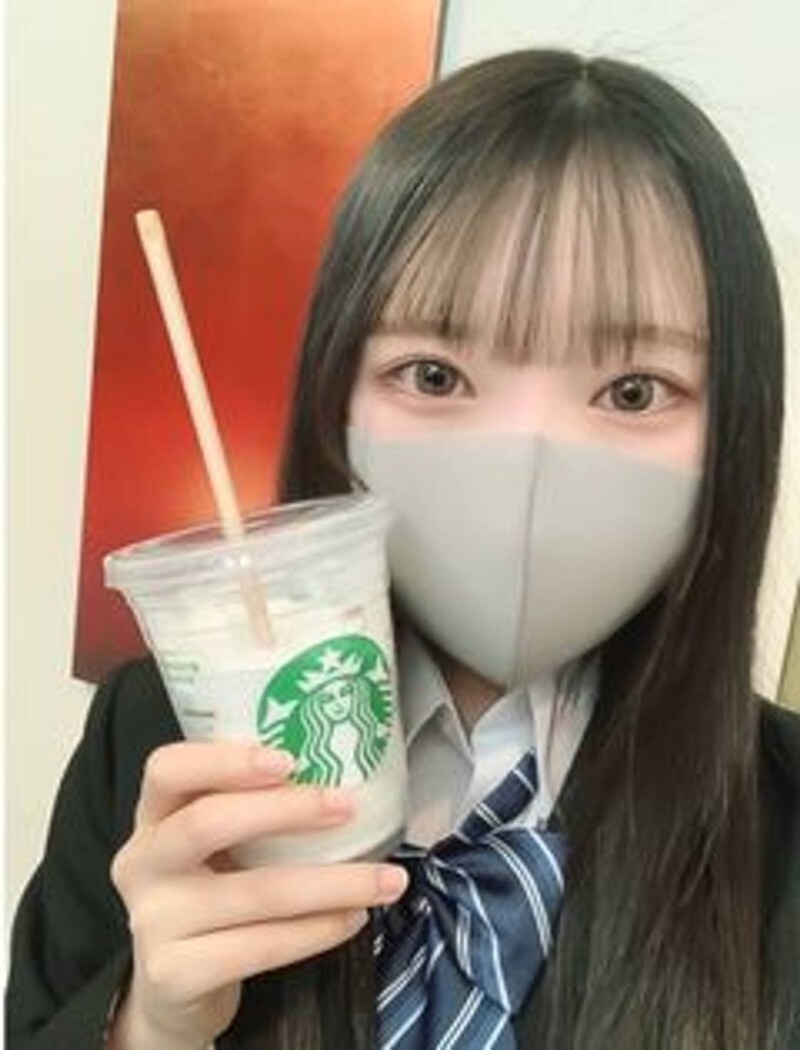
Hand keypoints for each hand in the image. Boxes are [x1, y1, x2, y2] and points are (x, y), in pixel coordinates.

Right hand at [107, 740, 407, 1048]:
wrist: (173, 987)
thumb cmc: (208, 891)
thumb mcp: (211, 842)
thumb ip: (246, 804)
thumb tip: (337, 768)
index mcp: (152, 816)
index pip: (167, 769)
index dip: (225, 760)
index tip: (288, 759)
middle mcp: (143, 864)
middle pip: (208, 822)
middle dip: (288, 810)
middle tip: (347, 807)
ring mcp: (154, 921)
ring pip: (257, 892)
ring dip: (335, 883)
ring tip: (386, 879)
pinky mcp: (176, 974)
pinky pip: (263, 946)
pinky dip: (319, 930)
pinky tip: (352, 918)